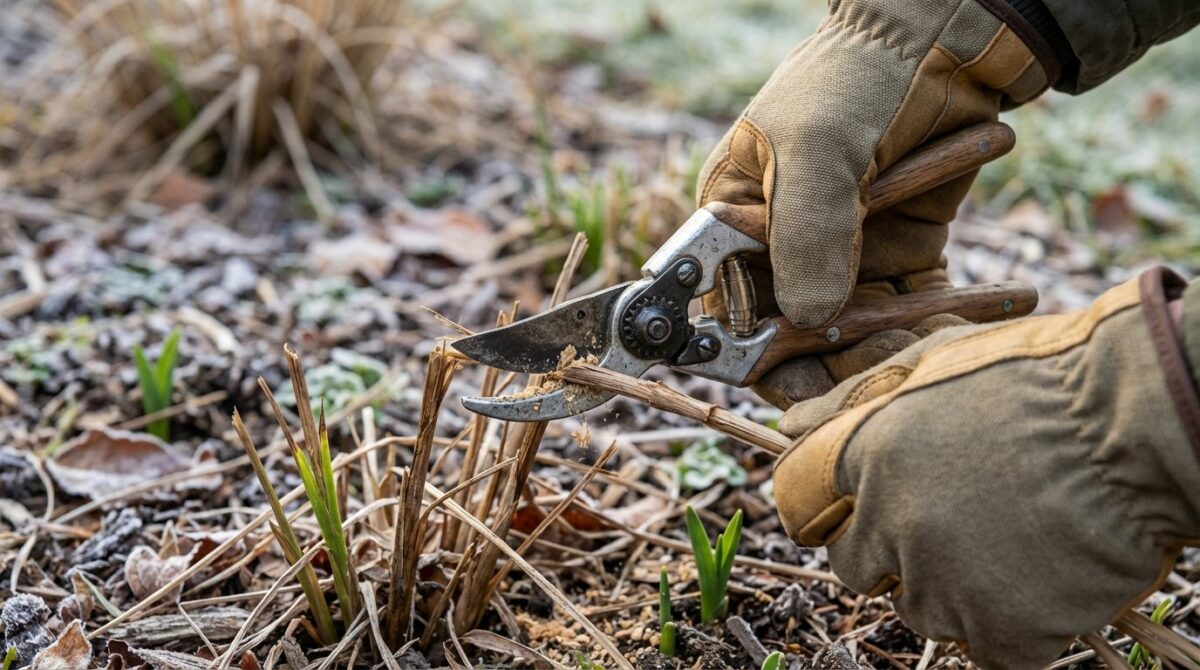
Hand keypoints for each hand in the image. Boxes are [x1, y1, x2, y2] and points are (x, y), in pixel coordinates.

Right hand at [697, 0, 1050, 407]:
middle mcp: (784, 246)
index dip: (759, 354)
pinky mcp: (905, 249)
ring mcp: (846, 252)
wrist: (945, 34)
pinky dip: (948, 318)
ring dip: (901, 348)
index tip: (804, 390)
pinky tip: (988, 320)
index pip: (732, 309)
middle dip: (843, 362)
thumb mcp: (816, 149)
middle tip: (892, 385)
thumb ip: (807, 236)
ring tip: (944, 360)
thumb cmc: (854, 77)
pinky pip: (920, 302)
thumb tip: (808, 322)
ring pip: (864, 328)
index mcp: (735, 219)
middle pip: (800, 332)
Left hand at [772, 268, 1199, 667]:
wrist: (1141, 422)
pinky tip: (1038, 583)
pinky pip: (984, 650)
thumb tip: (786, 426)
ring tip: (1006, 542)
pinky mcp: (1005, 632)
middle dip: (886, 550)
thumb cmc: (1043, 374)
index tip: (859, 505)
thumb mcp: (935, 358)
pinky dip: (1007, 628)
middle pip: (853, 567)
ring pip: (918, 611)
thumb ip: (852, 397)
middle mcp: (890, 524)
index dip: (830, 505)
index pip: (797, 505)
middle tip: (949, 520)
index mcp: (864, 456)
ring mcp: (946, 584)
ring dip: (948, 589)